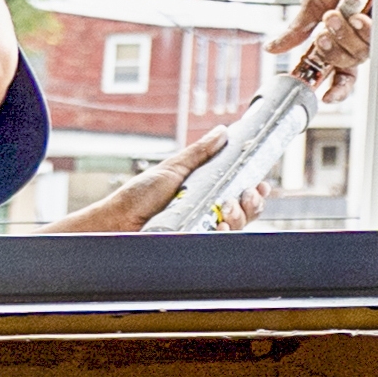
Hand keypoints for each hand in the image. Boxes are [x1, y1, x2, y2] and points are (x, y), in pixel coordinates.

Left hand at [54, 123, 274, 235]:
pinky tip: (220, 226)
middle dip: (252, 202)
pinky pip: (220, 242)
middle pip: (245, 211)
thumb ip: (200, 153)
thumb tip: (223, 131)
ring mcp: (201, 230)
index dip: (254, 190)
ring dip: (238, 215)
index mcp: (206, 193)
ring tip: (225, 209)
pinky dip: (224, 232)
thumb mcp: (173, 168)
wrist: (117, 221)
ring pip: (237, 226)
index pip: (239, 193)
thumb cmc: (139, 196)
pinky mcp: (194, 244)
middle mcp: (207, 213)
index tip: (260, 184)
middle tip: (245, 195)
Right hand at [272, 0, 375, 100]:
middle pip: (347, 67)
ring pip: (360, 53)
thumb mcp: (312, 8)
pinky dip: (363, 28)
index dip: (337, 91)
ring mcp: (372, 34)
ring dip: (345, 36)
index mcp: (339, 46)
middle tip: (323, 33)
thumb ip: (296, 31)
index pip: (341, 78)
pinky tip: (357, 17)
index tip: (326, 98)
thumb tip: (272, 49)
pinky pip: (374, 37)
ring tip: (336, 14)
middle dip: (333, 52)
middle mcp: (357, 44)